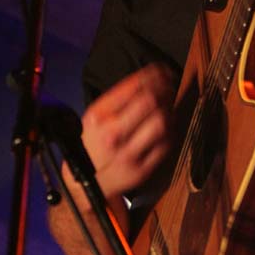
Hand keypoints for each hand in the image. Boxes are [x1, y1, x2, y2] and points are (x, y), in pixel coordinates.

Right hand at [81, 62, 175, 200]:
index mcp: (99, 116)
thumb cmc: (92, 144)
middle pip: (149, 101)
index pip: (132, 87)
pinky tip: (168, 122)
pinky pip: (166, 143)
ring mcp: (129, 153)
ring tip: (169, 103)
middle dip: (164, 88)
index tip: (161, 70)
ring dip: (169, 108)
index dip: (152, 75)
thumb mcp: (94, 118)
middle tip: (170, 83)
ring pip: (161, 122)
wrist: (84, 183)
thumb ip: (116, 100)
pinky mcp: (142, 169)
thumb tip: (147, 80)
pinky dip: (171, 128)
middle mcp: (113, 134)